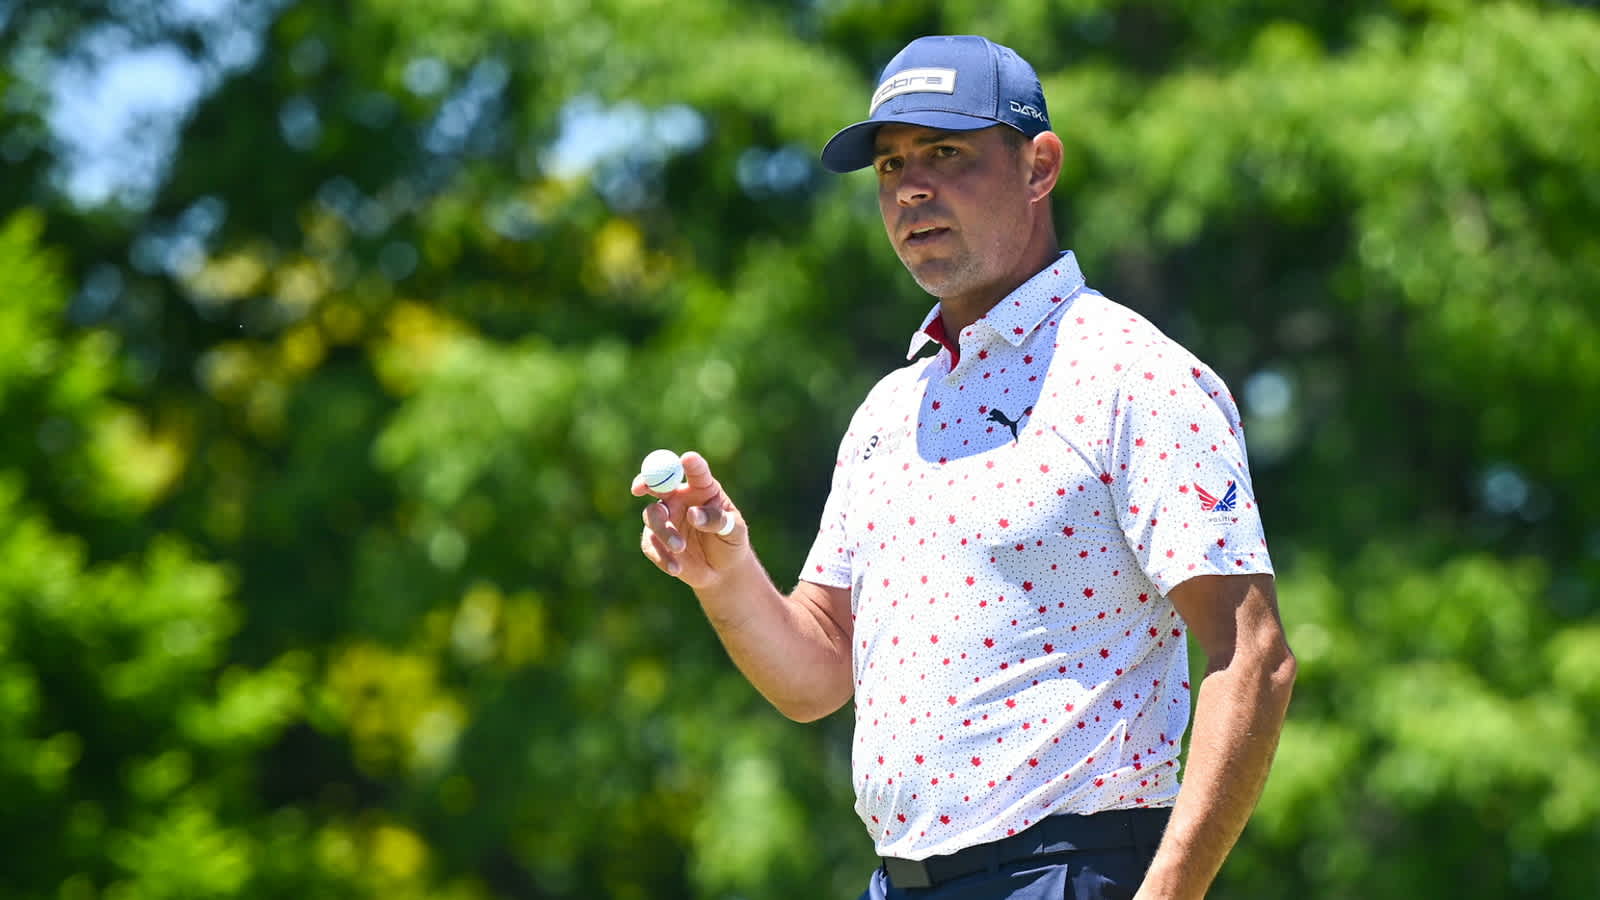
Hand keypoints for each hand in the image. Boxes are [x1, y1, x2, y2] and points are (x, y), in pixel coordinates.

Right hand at [633, 451, 745, 588]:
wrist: (723, 571)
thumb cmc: (731, 542)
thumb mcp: (735, 531)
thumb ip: (717, 520)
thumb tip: (693, 514)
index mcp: (702, 488)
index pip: (695, 471)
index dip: (690, 463)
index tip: (687, 459)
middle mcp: (679, 498)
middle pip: (657, 483)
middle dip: (646, 481)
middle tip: (639, 488)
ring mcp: (666, 518)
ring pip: (652, 515)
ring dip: (664, 531)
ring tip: (680, 547)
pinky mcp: (656, 540)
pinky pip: (650, 543)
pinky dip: (662, 555)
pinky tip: (676, 568)